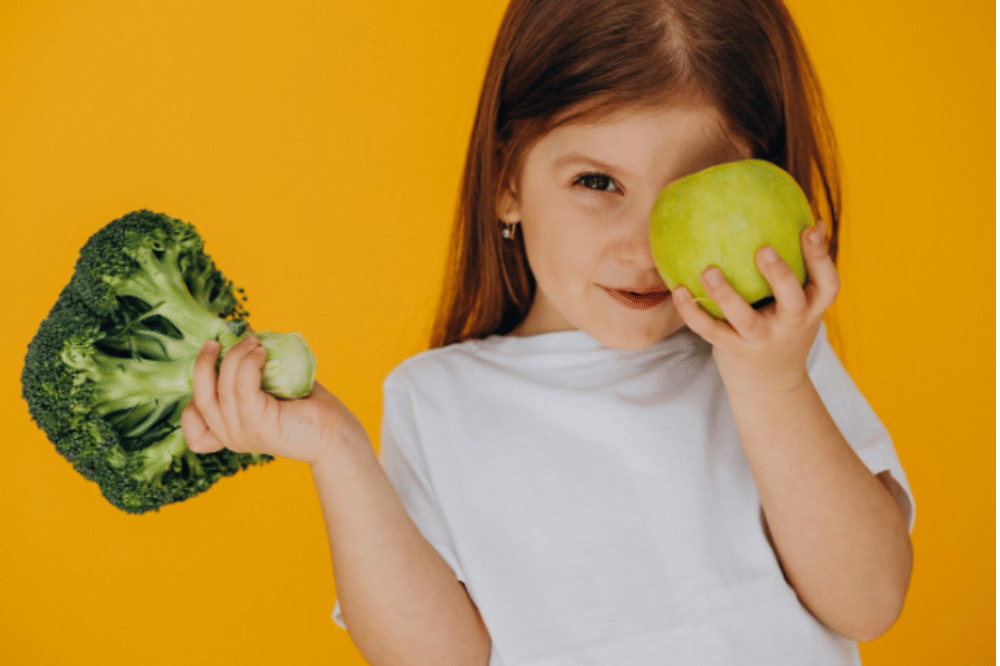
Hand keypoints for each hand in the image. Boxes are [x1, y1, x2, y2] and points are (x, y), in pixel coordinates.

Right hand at [181, 334, 364, 463]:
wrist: (336, 435)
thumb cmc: (306, 410)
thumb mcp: (269, 390)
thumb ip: (250, 374)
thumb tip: (243, 335)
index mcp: (229, 433)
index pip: (193, 427)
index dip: (191, 401)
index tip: (210, 371)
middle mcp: (232, 437)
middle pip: (200, 397)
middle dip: (204, 363)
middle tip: (217, 342)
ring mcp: (244, 433)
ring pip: (223, 388)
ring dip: (235, 356)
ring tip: (253, 342)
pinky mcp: (260, 425)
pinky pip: (242, 388)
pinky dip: (248, 364)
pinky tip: (262, 352)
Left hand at [671, 222, 838, 394]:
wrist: (770, 387)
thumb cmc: (783, 330)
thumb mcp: (800, 306)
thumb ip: (800, 271)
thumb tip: (808, 218)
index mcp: (810, 309)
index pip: (827, 284)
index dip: (821, 257)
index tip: (810, 227)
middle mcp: (790, 325)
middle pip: (792, 300)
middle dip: (780, 275)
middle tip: (764, 249)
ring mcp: (761, 340)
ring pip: (745, 318)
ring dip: (726, 294)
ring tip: (709, 271)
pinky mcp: (733, 350)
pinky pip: (710, 330)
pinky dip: (693, 311)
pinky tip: (678, 289)